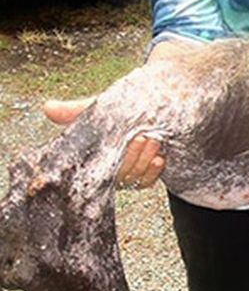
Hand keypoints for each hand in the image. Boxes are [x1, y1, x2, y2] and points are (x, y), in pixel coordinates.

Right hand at [43, 98, 164, 188]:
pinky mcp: (142, 178)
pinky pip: (146, 182)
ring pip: (133, 178)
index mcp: (92, 158)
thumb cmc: (113, 114)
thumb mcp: (93, 111)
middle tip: (143, 138)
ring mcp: (125, 175)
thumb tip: (48, 107)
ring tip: (155, 142)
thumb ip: (72, 112)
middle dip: (132, 156)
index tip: (124, 141)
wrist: (142, 114)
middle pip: (118, 174)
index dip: (112, 158)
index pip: (97, 168)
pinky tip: (159, 160)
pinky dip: (153, 173)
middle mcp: (107, 171)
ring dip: (145, 161)